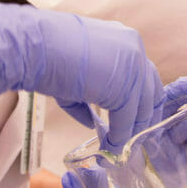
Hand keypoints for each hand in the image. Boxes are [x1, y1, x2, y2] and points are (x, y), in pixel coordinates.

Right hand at [0, 4, 163, 150]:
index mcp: (123, 39)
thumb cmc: (47, 53)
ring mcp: (132, 66)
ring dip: (130, 131)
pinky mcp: (125, 86)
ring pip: (141, 107)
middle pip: (151, 91)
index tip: (135, 120)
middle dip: (143, 118)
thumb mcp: (76, 70)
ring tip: (118, 149)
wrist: (35, 45)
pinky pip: (127, 119)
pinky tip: (110, 147)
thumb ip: (91, 94)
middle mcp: (134, 48)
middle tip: (133, 139)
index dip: (140, 100)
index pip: (144, 74)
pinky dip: (119, 136)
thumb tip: (93, 122)